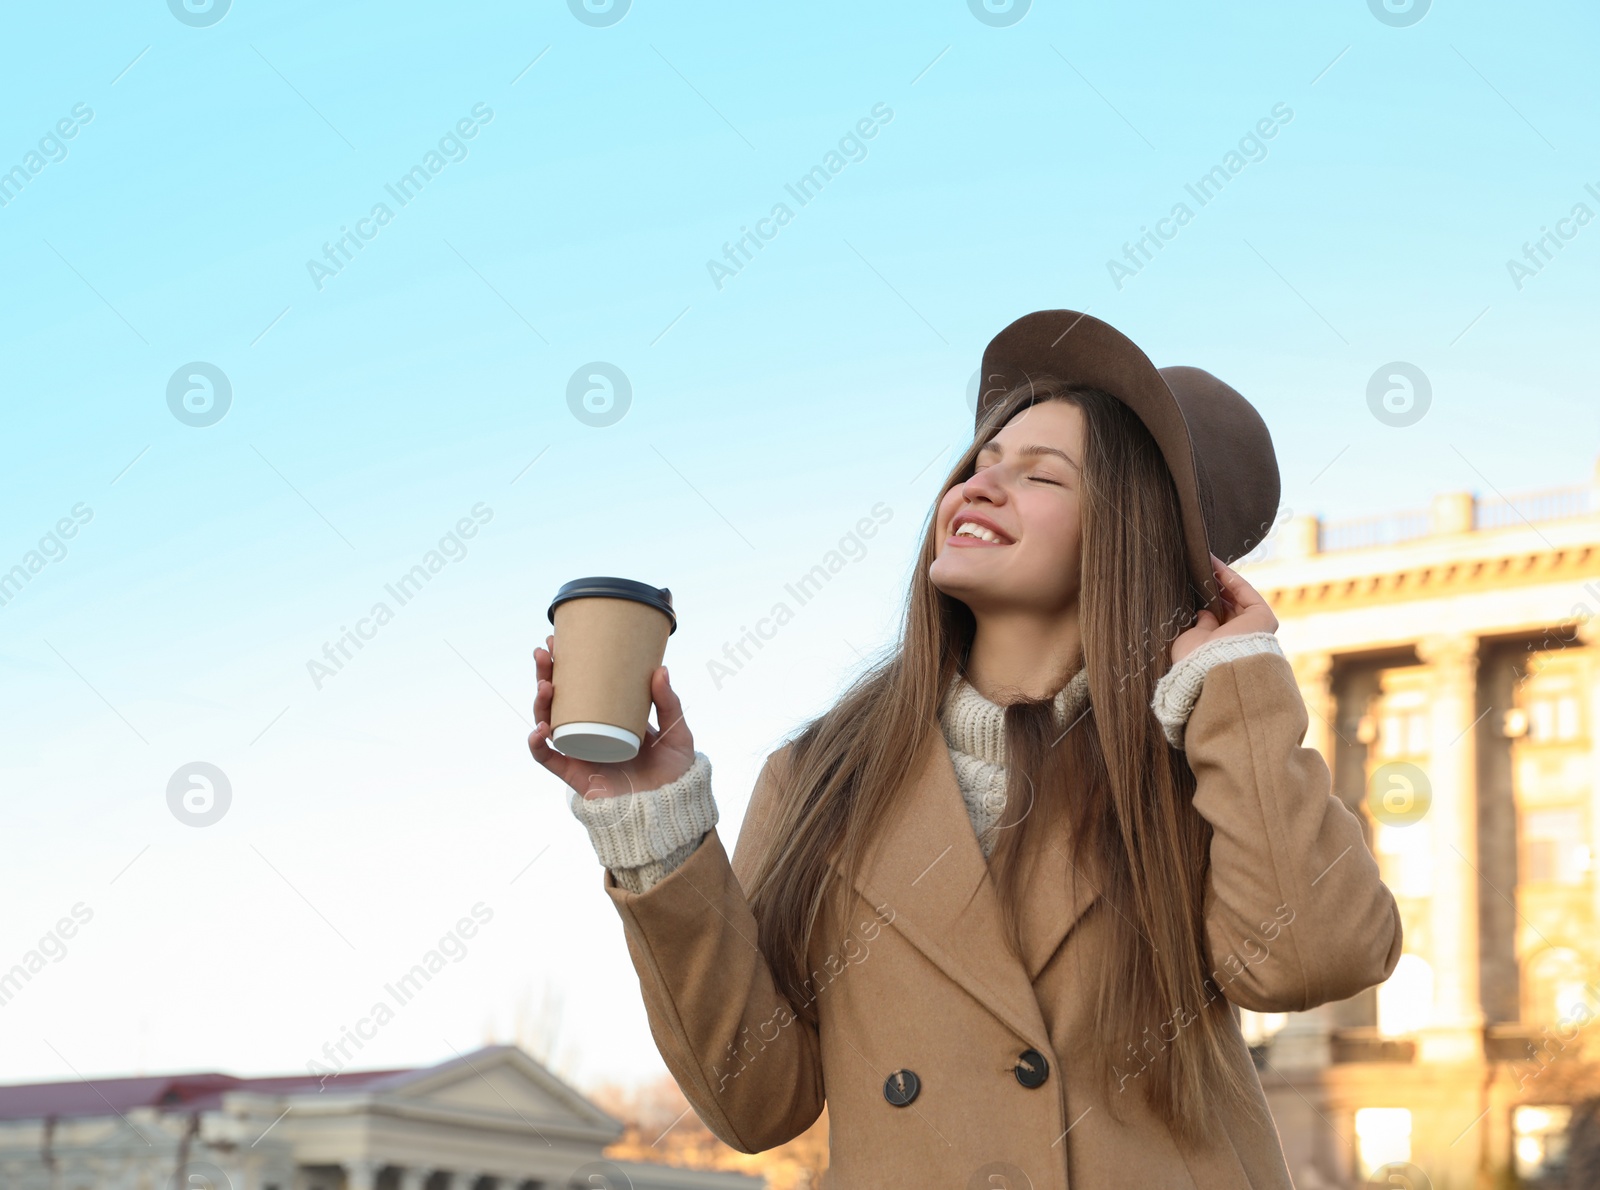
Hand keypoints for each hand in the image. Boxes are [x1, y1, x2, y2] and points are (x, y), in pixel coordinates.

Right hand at [527, 633, 696, 798]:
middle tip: (544, 652)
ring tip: (545, 685)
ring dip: (540, 703)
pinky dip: (537, 745)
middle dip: (545, 674)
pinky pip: (548, 759)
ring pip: (547, 723)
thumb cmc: (674, 771)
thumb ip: (668, 703)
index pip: (580, 685)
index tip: (558, 639)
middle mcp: (589, 731)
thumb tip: (660, 669)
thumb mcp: (675, 731)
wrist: (670, 809)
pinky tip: (539, 730)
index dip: (565, 663)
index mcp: (608, 716)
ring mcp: (580, 751)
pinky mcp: (576, 774)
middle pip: (557, 699)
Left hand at [1169, 553, 1278, 664]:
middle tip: (1196, 569)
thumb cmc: (1196, 658)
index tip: (1193, 584)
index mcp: (1223, 645)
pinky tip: (1215, 565)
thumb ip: (1201, 624)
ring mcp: (1254, 626)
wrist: (1211, 665)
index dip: (1207, 600)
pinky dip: (1230, 577)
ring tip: (1204, 562)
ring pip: (1237, 596)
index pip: (1218, 618)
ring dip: (1221, 578)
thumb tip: (1204, 612)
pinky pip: (1245, 591)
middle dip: (1213, 587)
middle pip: (1228, 605)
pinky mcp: (1263, 616)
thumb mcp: (1193, 639)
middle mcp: (1241, 636)